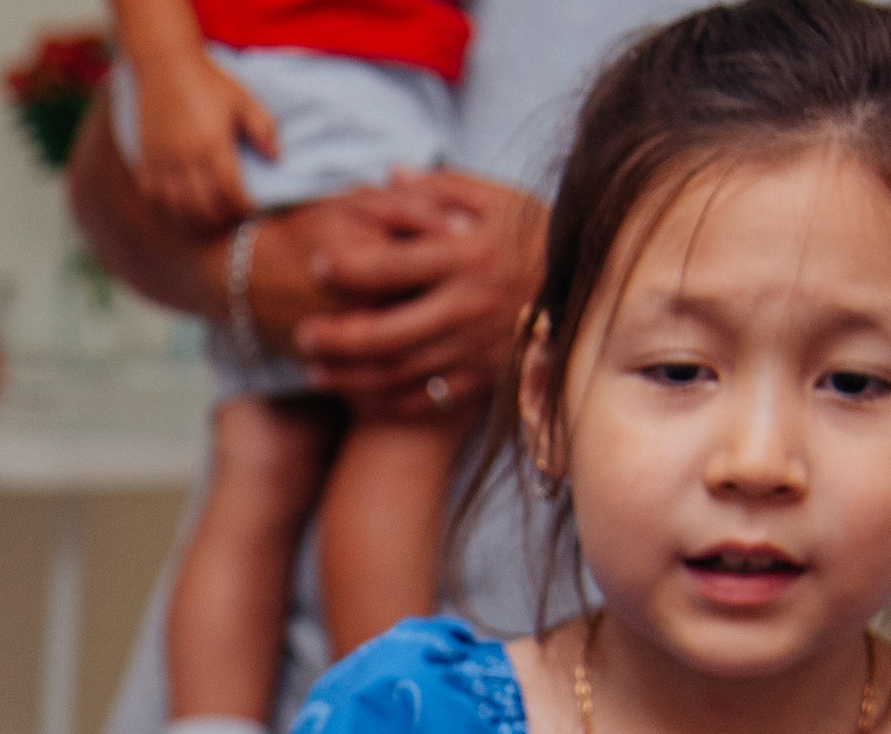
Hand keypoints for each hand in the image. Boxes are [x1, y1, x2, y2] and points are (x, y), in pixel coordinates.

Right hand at [129, 57, 277, 231]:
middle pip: (205, 206)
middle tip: (230, 216)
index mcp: (214, 145)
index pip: (231, 190)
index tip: (249, 208)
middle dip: (221, 217)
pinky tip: (179, 205)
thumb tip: (277, 158)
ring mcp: (163, 162)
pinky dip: (167, 207)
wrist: (165, 64)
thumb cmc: (208, 81)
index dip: (242, 205)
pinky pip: (154, 196)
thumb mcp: (243, 99)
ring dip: (195, 218)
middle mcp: (187, 159)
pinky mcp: (146, 161)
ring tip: (208, 216)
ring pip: (178, 207)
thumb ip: (263, 128)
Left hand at [289, 171, 545, 415]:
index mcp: (467, 256)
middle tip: (301, 335)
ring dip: (350, 376)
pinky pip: (426, 400)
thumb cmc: (532, 234)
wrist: (589, 285)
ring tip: (314, 370)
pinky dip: (386, 402)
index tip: (317, 264)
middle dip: (336, 338)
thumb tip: (387, 175)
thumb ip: (440, 189)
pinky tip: (357, 395)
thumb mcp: (495, 199)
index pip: (394, 266)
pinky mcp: (484, 378)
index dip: (349, 268)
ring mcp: (476, 348)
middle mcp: (469, 306)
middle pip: (385, 333)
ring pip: (398, 374)